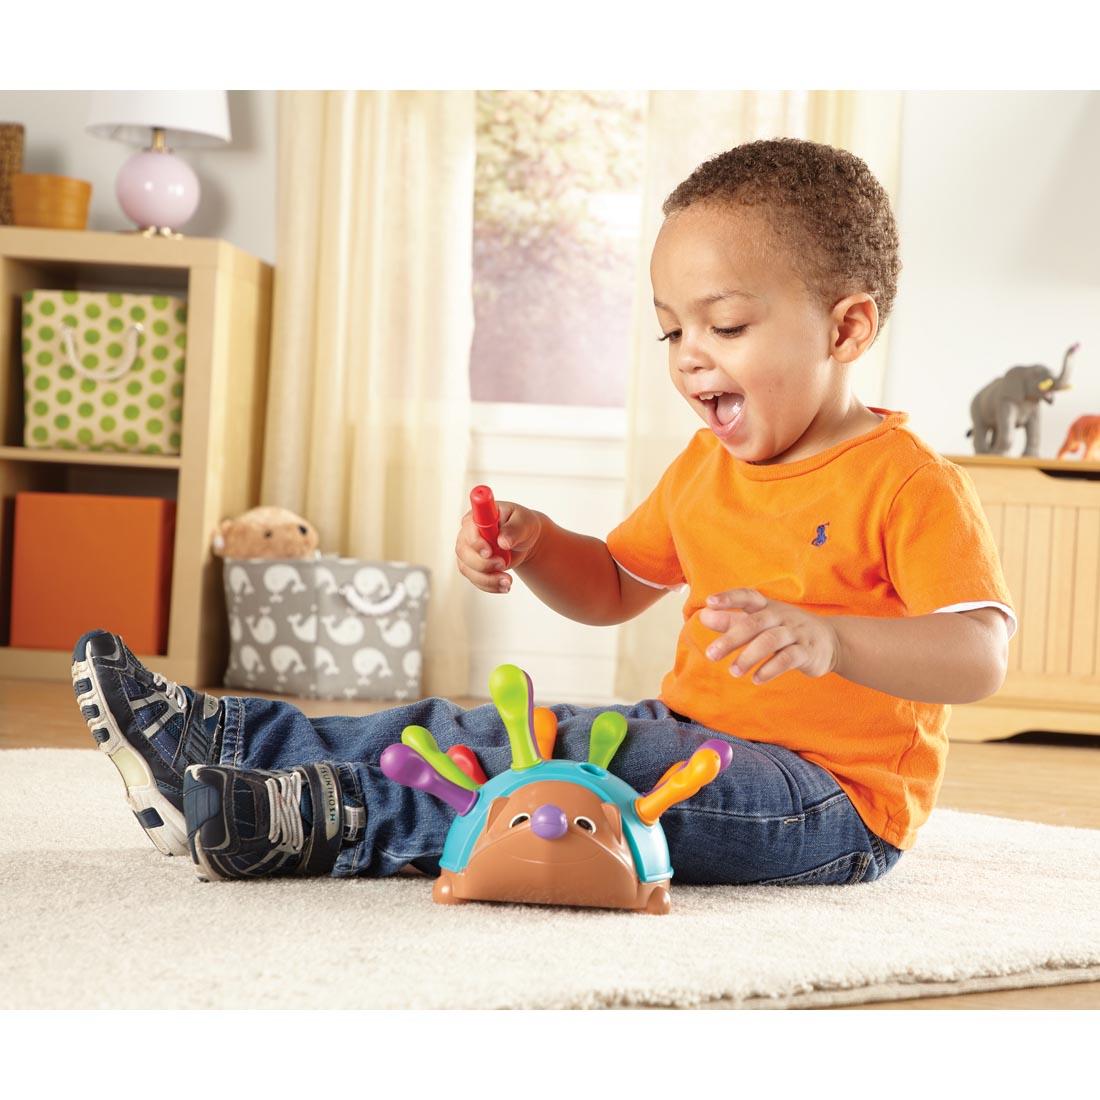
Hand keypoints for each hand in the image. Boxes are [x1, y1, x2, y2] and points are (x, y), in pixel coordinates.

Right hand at [454, 501, 542, 593]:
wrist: (525, 541)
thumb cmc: (522, 525)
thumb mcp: (524, 522)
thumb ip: (514, 529)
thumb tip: (503, 542)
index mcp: (478, 517)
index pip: (469, 529)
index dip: (476, 542)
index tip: (489, 552)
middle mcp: (468, 534)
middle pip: (463, 552)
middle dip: (482, 564)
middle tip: (503, 565)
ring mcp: (468, 552)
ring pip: (467, 569)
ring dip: (487, 579)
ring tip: (508, 581)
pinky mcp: (472, 567)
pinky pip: (475, 580)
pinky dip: (490, 586)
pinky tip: (504, 586)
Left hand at [697, 588, 839, 683]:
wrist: (830, 640)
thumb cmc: (786, 629)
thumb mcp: (760, 622)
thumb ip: (732, 620)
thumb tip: (703, 615)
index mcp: (767, 606)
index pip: (747, 596)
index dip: (729, 598)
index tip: (709, 602)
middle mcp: (781, 616)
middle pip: (754, 623)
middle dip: (731, 638)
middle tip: (711, 655)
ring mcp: (796, 632)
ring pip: (770, 641)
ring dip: (749, 657)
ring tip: (733, 671)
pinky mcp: (807, 651)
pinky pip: (788, 658)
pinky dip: (770, 669)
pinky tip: (756, 679)